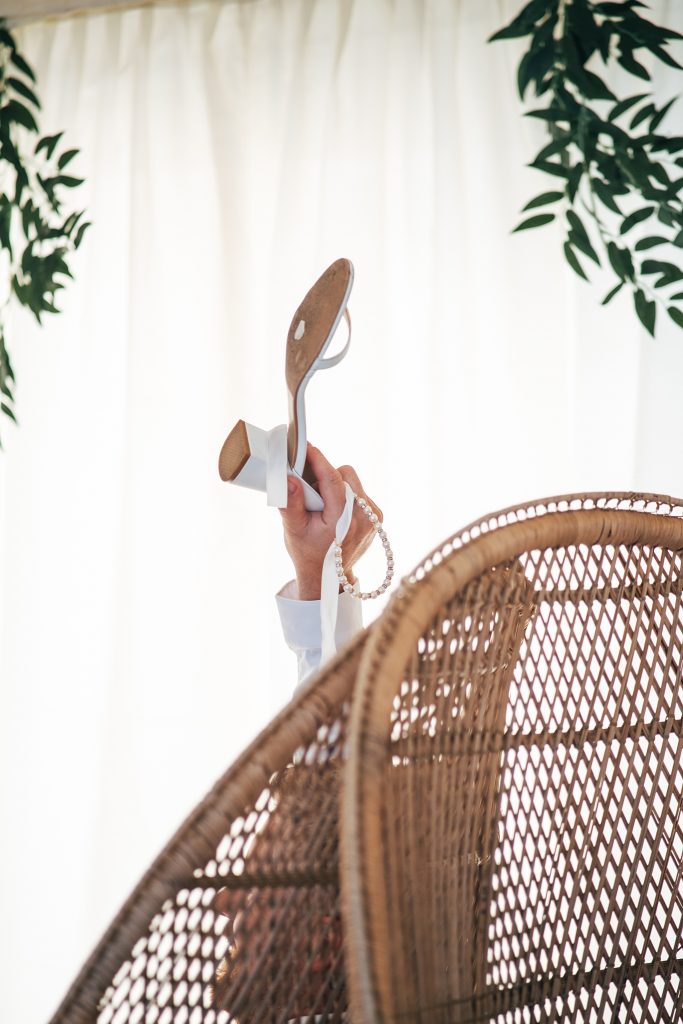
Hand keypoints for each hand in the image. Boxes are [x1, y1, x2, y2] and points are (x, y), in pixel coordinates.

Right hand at [279, 444, 382, 599]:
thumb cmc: (308, 554)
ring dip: (334, 484)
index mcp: (344, 521)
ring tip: (320, 502)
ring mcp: (374, 516)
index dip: (318, 459)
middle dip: (324, 475)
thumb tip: (289, 477)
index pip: (332, 479)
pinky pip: (358, 491)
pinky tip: (332, 509)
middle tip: (308, 488)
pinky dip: (344, 493)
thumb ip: (291, 503)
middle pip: (345, 475)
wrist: (329, 578)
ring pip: (352, 481)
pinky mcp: (377, 516)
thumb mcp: (293, 530)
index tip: (305, 445)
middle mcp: (364, 517)